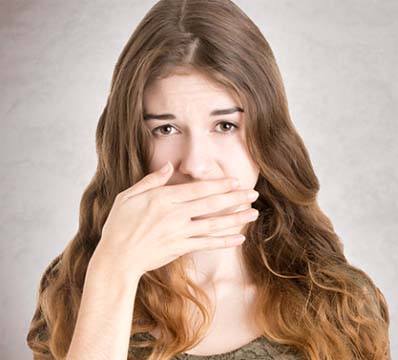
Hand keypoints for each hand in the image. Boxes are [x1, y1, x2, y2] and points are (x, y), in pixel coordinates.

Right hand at [90, 162, 259, 281]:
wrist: (116, 258)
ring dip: (235, 219)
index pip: (197, 189)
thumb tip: (169, 166)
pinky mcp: (180, 248)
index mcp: (163, 199)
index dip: (219, 185)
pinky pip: (207, 244)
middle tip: (253, 194)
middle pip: (211, 204)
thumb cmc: (119, 225)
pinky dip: (224, 241)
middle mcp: (175, 215)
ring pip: (213, 224)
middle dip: (234, 198)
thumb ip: (152, 180)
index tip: (235, 181)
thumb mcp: (128, 196)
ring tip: (253, 214)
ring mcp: (179, 233)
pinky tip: (239, 238)